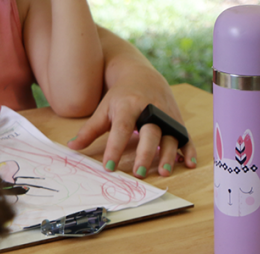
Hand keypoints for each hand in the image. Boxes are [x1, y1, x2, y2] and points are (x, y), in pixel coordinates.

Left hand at [67, 67, 196, 177]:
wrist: (141, 75)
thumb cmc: (120, 96)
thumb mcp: (104, 109)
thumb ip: (90, 130)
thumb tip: (72, 147)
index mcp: (129, 105)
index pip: (122, 128)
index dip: (115, 147)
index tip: (109, 166)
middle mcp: (151, 110)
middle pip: (150, 133)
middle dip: (145, 153)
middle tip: (138, 172)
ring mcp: (167, 116)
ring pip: (170, 137)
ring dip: (167, 155)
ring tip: (163, 172)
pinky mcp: (178, 121)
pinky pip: (185, 137)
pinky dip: (188, 150)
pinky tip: (188, 163)